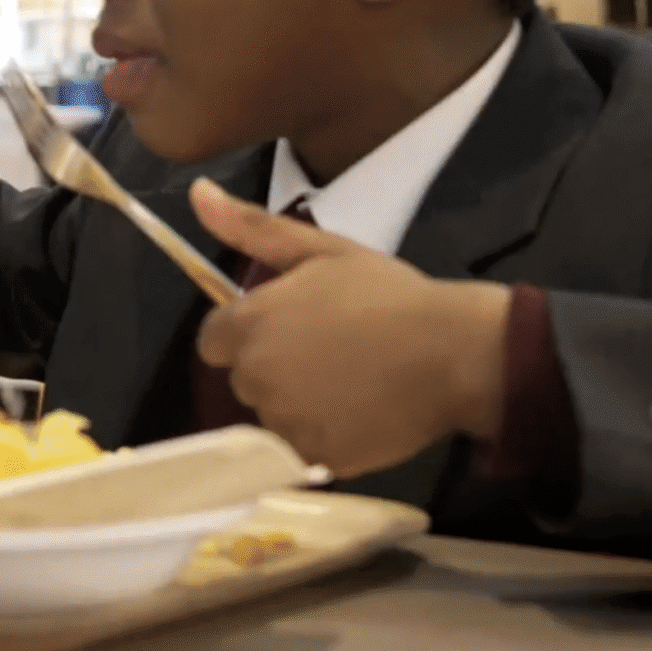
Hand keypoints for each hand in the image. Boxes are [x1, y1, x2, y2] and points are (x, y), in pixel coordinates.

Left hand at [189, 178, 510, 478]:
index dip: (246, 332)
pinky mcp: (319, 457)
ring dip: (298, 403)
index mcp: (249, 326)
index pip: (213, 341)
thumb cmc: (387, 293)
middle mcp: (256, 378)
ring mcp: (287, 423)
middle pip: (244, 378)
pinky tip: (361, 410)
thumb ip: (251, 226)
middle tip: (328, 348)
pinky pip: (306, 448)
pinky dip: (327, 435)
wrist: (453, 352)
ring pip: (274, 416)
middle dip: (273, 365)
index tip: (287, 326)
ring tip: (350, 379)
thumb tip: (198, 193)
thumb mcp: (320, 249)